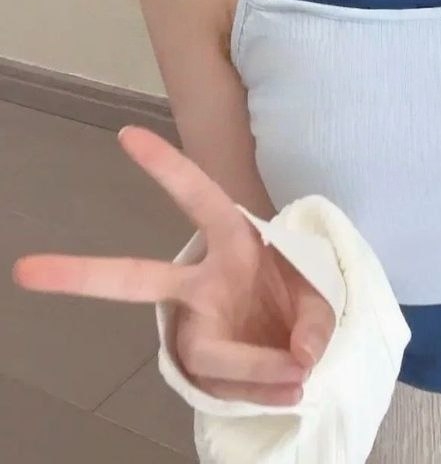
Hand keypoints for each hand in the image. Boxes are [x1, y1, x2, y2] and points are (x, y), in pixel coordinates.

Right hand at [11, 126, 335, 406]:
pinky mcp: (201, 366)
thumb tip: (299, 361)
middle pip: (137, 279)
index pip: (199, 196)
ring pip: (213, 357)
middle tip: (26, 271)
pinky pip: (230, 389)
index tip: (127, 134)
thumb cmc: (303, 296)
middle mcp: (202, 281)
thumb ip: (318, 322)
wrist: (304, 343)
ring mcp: (196, 326)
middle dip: (82, 274)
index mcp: (233, 238)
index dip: (167, 166)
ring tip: (299, 379)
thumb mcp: (324, 294)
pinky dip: (267, 393)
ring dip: (260, 373)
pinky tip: (289, 390)